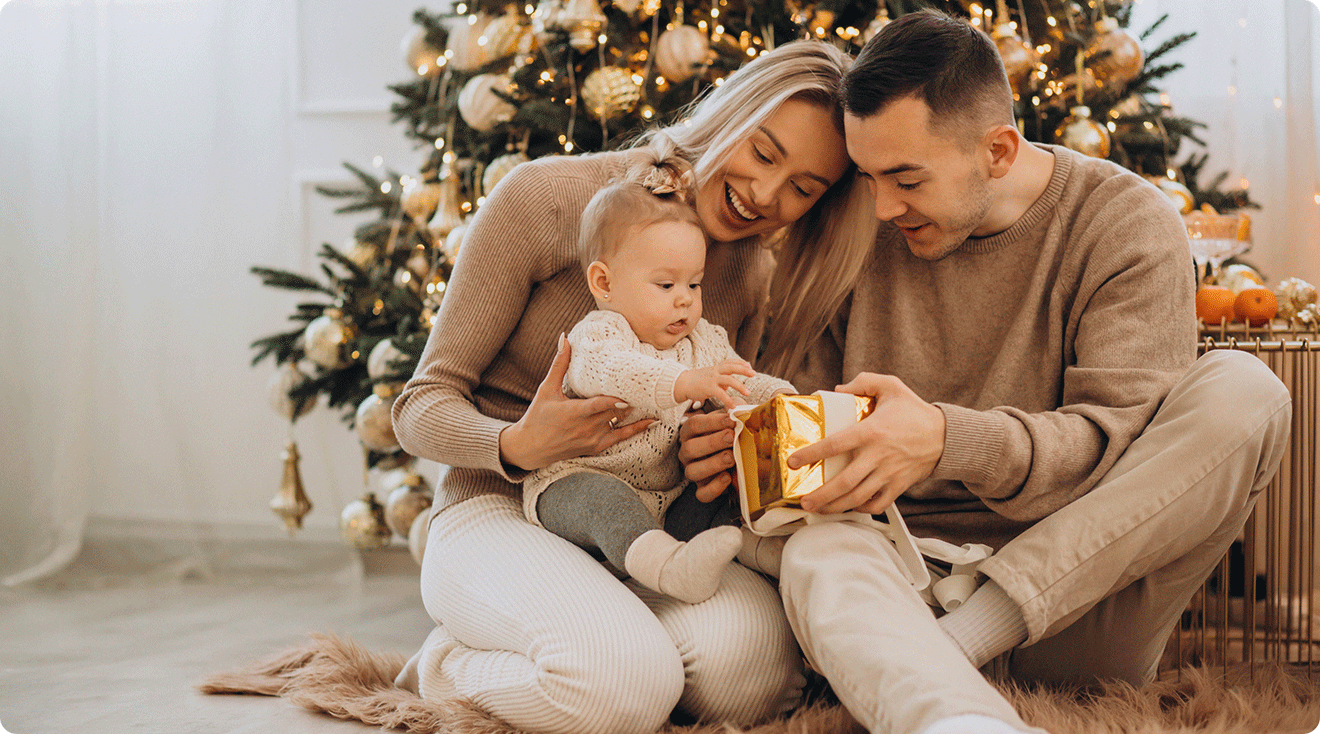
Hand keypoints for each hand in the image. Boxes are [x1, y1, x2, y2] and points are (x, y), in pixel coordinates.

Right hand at [499, 335, 654, 470]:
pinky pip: (620, 438)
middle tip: (648, 385)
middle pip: (614, 412)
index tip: (628, 393)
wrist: (530, 448)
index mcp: (573, 412)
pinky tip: (651, 421)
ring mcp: (592, 439)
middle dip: (631, 399)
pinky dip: (636, 429)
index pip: (598, 406)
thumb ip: (559, 364)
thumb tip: (564, 338)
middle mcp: (585, 427)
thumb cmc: (537, 416)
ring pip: (620, 424)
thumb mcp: (546, 389)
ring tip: (654, 398)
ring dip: (636, 412)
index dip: (614, 401)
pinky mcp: (595, 447)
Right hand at [674, 359, 753, 408]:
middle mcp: (715, 371)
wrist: (681, 383)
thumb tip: (728, 387)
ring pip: (729, 380)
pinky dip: (728, 400)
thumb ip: (719, 381)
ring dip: (740, 386)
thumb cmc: (695, 382)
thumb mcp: (708, 377)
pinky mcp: (708, 388)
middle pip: (732, 367)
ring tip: (748, 393)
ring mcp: (712, 379)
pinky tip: (733, 406)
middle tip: (754, 373)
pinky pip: (721, 394)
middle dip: (743, 370)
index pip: (730, 362)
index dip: (740, 363)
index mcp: (715, 368)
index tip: (749, 365)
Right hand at [677, 409, 737, 501]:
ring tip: (731, 457)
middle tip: (731, 437)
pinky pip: (702, 493)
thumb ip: (736, 411)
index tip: (731, 420)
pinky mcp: (702, 489)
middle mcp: (688, 452)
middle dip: (712, 442)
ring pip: (692, 471)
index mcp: (692, 433)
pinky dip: (714, 487)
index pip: (694, 425)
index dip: (711, 422)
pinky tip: (728, 477)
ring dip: (712, 464)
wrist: (742, 459)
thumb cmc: (734, 435)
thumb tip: (740, 407)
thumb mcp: (734, 420)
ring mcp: (693, 471)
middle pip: (690, 448)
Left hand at [787, 373, 944, 514]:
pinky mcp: (899, 486)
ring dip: (835, 506)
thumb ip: (864, 381)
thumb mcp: (891, 386)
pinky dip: (861, 509)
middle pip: (845, 482)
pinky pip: (877, 504)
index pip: (835, 445)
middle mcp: (878, 456)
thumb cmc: (915, 412)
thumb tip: (838, 389)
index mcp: (872, 431)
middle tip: (804, 500)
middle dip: (821, 495)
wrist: (946, 435)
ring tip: (818, 509)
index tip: (794, 461)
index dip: (811, 454)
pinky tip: (849, 506)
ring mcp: (889, 474)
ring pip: (858, 497)